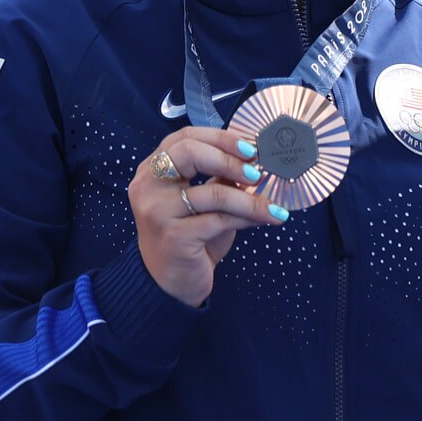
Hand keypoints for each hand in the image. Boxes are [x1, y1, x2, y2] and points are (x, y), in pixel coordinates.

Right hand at [128, 128, 289, 306]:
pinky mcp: (173, 236)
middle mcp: (148, 185)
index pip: (184, 137)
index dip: (220, 137)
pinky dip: (248, 217)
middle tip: (258, 172)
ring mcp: (157, 211)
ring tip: (273, 206)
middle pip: (190, 152)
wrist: (171, 283)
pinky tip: (266, 219)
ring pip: (214, 192)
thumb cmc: (190, 237)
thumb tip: (257, 158)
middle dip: (231, 159)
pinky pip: (220, 219)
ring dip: (250, 199)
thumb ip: (220, 177)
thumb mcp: (204, 201)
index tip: (251, 148)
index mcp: (152, 169)